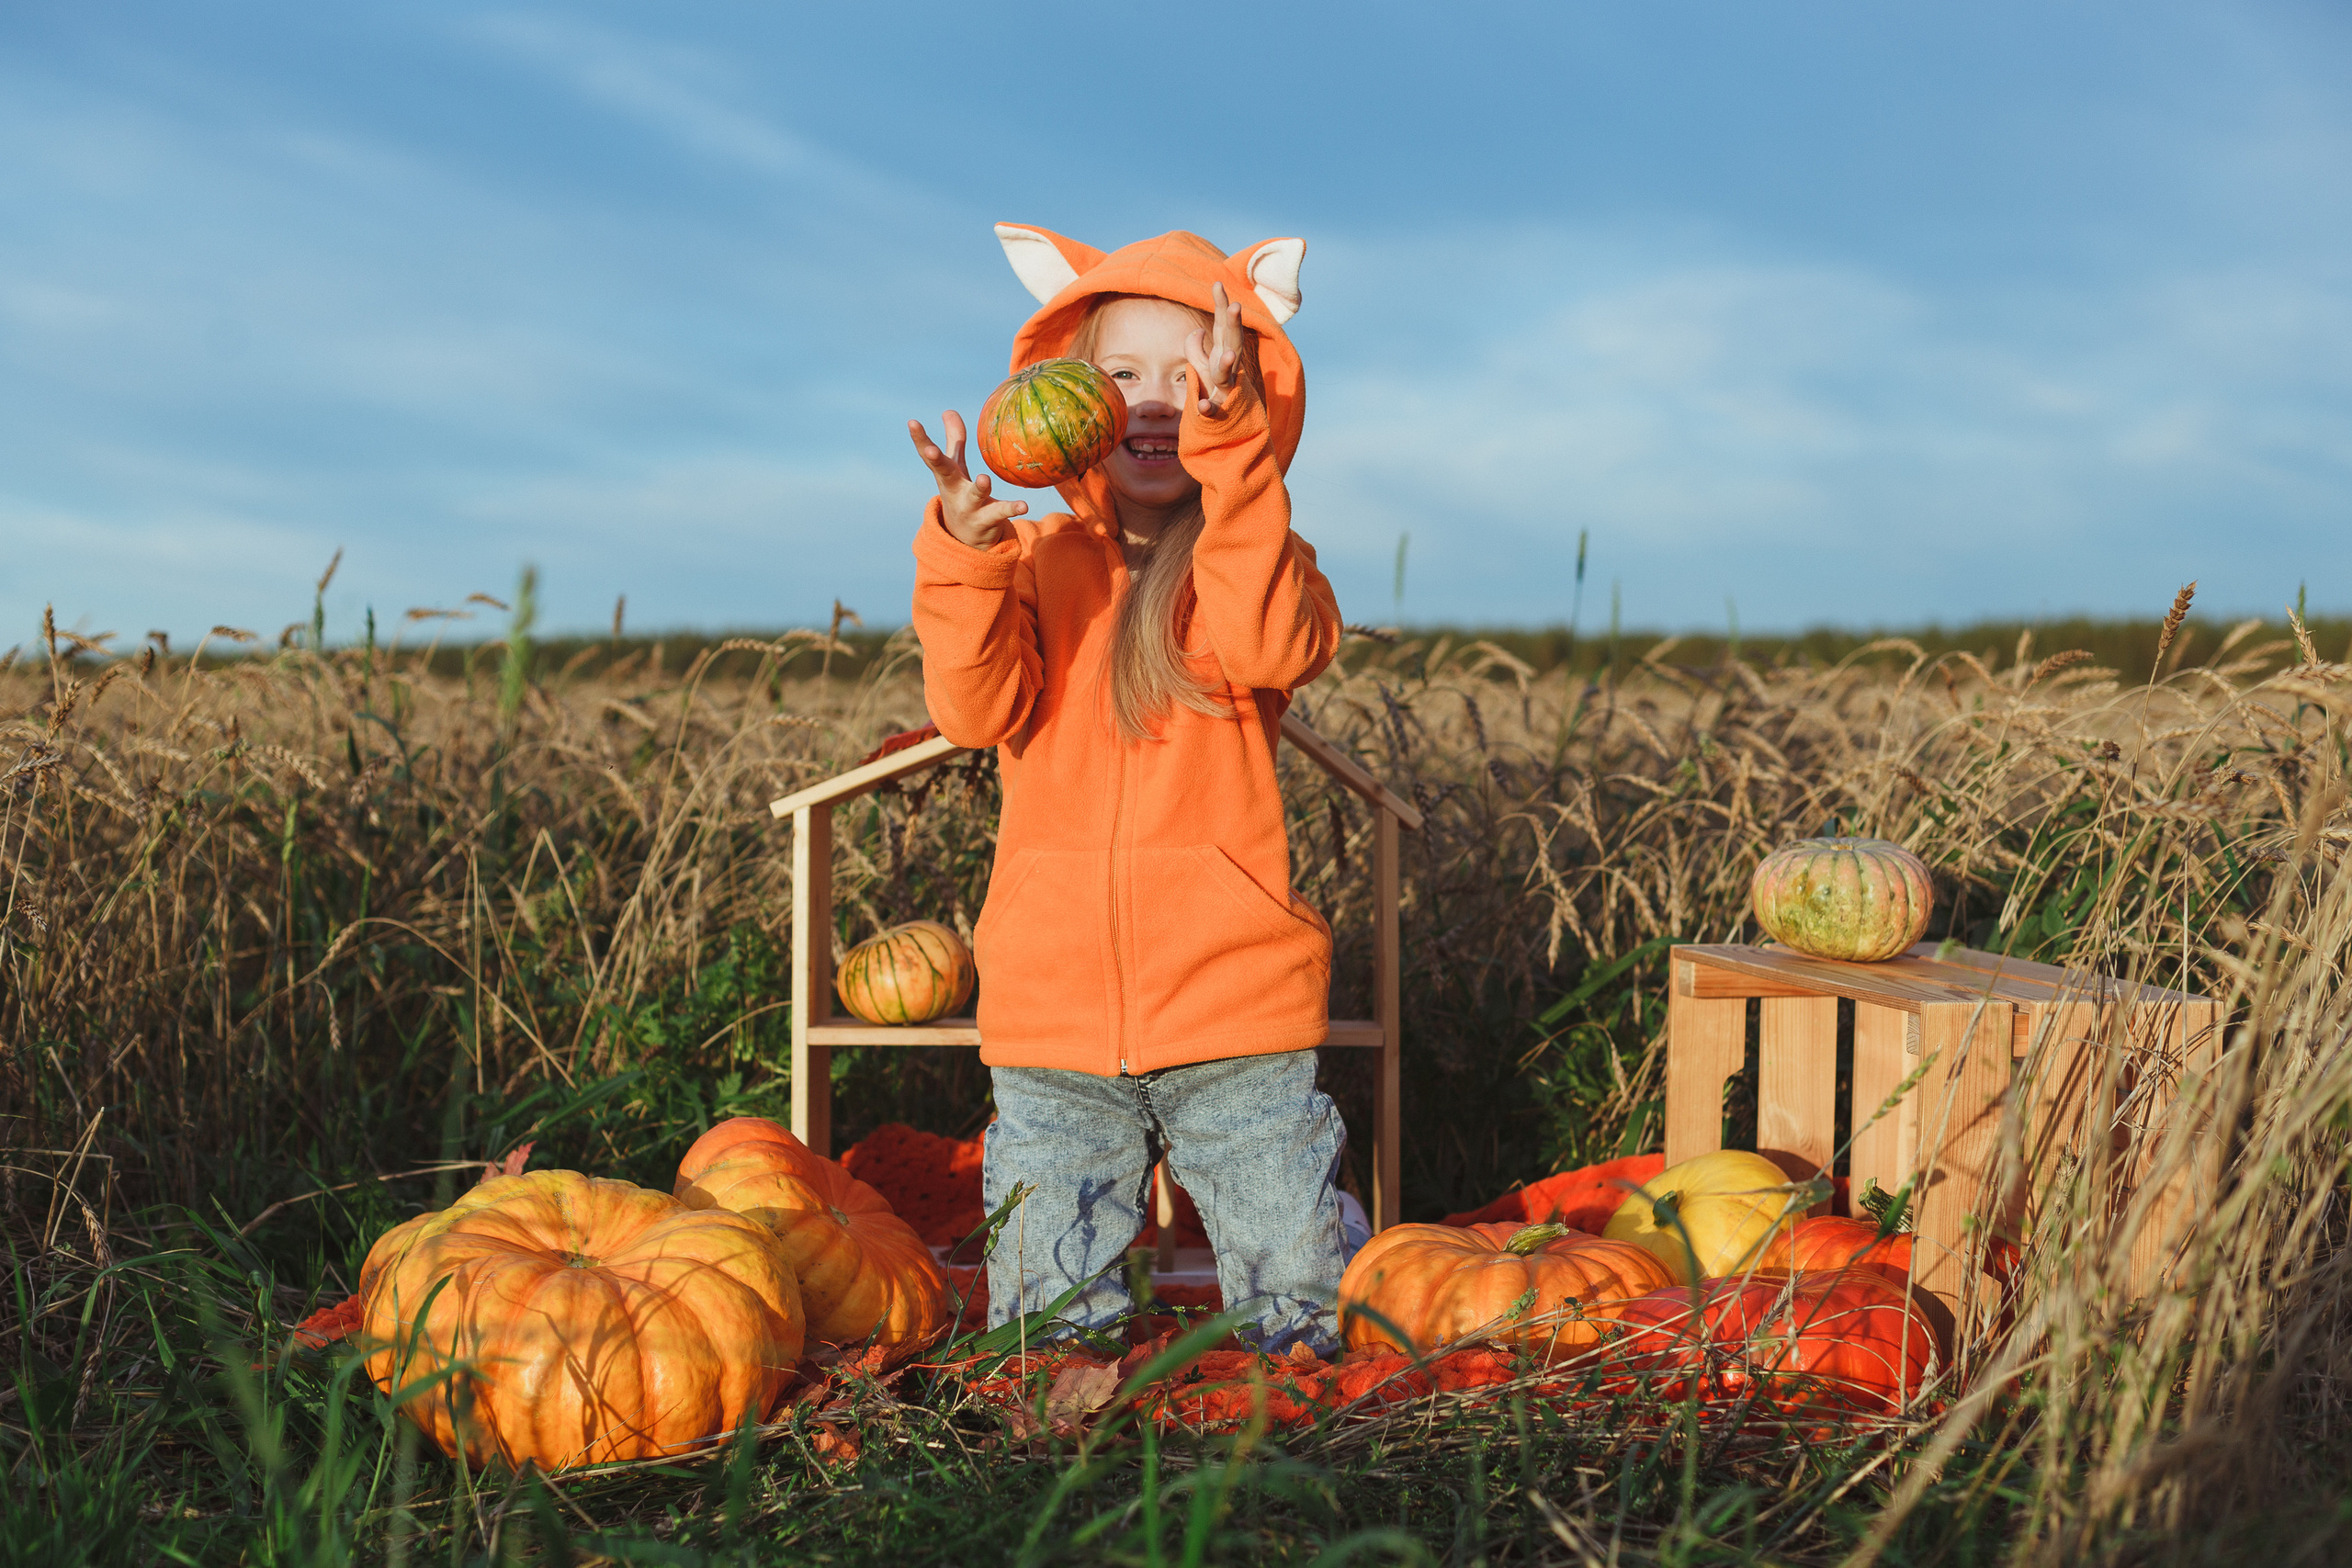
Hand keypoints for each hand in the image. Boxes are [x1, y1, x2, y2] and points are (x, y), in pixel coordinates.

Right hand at [908, 410, 1026, 548]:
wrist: (966, 540)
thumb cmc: (960, 494)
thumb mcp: (956, 469)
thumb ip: (954, 441)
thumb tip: (948, 411)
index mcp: (946, 476)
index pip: (930, 456)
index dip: (920, 439)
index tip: (911, 422)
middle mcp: (955, 491)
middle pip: (944, 473)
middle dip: (936, 461)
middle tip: (930, 450)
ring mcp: (971, 506)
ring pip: (975, 496)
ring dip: (979, 487)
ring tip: (984, 479)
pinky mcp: (989, 519)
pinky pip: (1002, 512)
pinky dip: (1012, 509)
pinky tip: (1024, 505)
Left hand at [1183, 281, 1244, 415]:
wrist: (1227, 426)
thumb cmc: (1214, 390)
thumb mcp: (1202, 366)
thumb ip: (1196, 347)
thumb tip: (1197, 331)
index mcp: (1223, 353)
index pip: (1223, 326)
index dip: (1221, 305)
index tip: (1217, 283)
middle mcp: (1228, 368)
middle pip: (1232, 343)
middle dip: (1234, 325)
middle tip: (1235, 306)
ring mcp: (1226, 389)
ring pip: (1226, 375)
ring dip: (1228, 364)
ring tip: (1228, 354)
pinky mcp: (1221, 411)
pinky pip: (1215, 409)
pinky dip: (1209, 408)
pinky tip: (1203, 407)